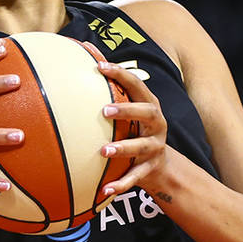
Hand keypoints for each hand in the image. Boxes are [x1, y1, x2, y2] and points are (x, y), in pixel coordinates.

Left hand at [91, 50, 169, 196]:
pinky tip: (104, 191)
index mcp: (148, 105)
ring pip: (142, 147)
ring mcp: (155, 148)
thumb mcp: (128, 109)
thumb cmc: (135, 128)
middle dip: (128, 110)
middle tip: (104, 111)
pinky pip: (135, 178)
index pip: (137, 84)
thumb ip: (109, 85)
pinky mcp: (150, 170)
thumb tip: (82, 50)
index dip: (120, 73)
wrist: (160, 166)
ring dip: (123, 148)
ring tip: (103, 151)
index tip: (99, 67)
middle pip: (148, 112)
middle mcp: (157, 124)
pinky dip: (121, 185)